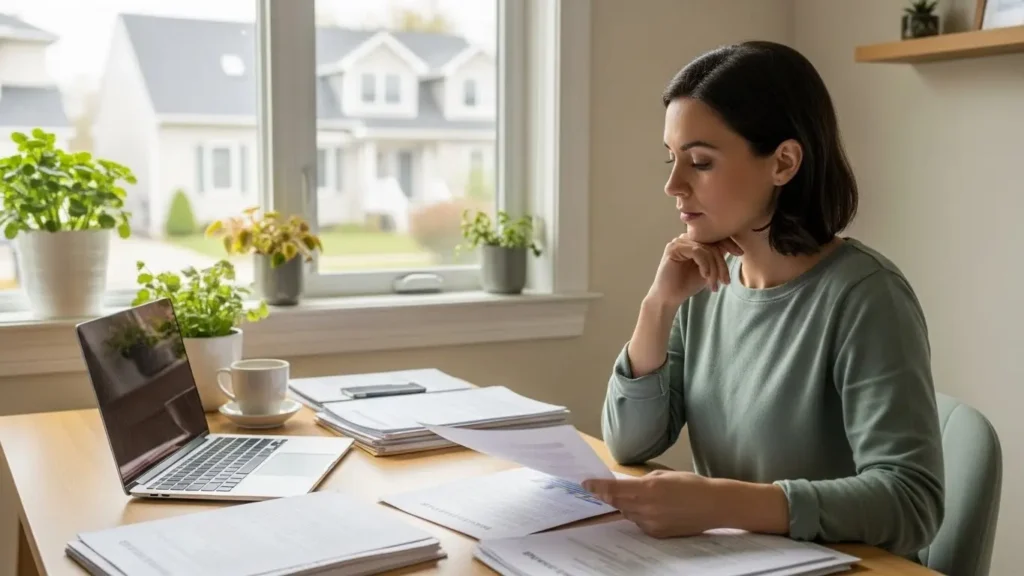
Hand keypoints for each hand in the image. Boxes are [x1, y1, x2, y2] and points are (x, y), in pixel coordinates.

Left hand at [582, 471, 721, 537]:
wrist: (713, 506)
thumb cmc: (691, 485)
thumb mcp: (663, 476)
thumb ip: (641, 482)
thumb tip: (626, 486)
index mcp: (647, 489)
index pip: (614, 489)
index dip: (597, 487)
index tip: (585, 483)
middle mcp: (646, 507)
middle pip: (617, 502)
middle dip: (609, 495)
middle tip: (601, 489)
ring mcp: (651, 523)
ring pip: (628, 513)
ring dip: (627, 505)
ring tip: (644, 497)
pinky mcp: (657, 533)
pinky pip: (639, 523)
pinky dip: (640, 515)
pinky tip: (655, 509)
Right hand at [646, 234, 743, 307]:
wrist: (669, 298)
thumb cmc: (687, 284)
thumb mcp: (708, 270)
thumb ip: (716, 257)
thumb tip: (733, 247)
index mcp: (694, 241)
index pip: (715, 237)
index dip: (729, 243)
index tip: (740, 253)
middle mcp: (686, 238)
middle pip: (713, 244)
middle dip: (722, 264)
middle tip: (725, 281)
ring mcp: (679, 242)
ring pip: (707, 249)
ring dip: (714, 269)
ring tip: (713, 284)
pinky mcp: (673, 248)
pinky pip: (698, 252)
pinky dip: (705, 265)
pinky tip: (704, 276)